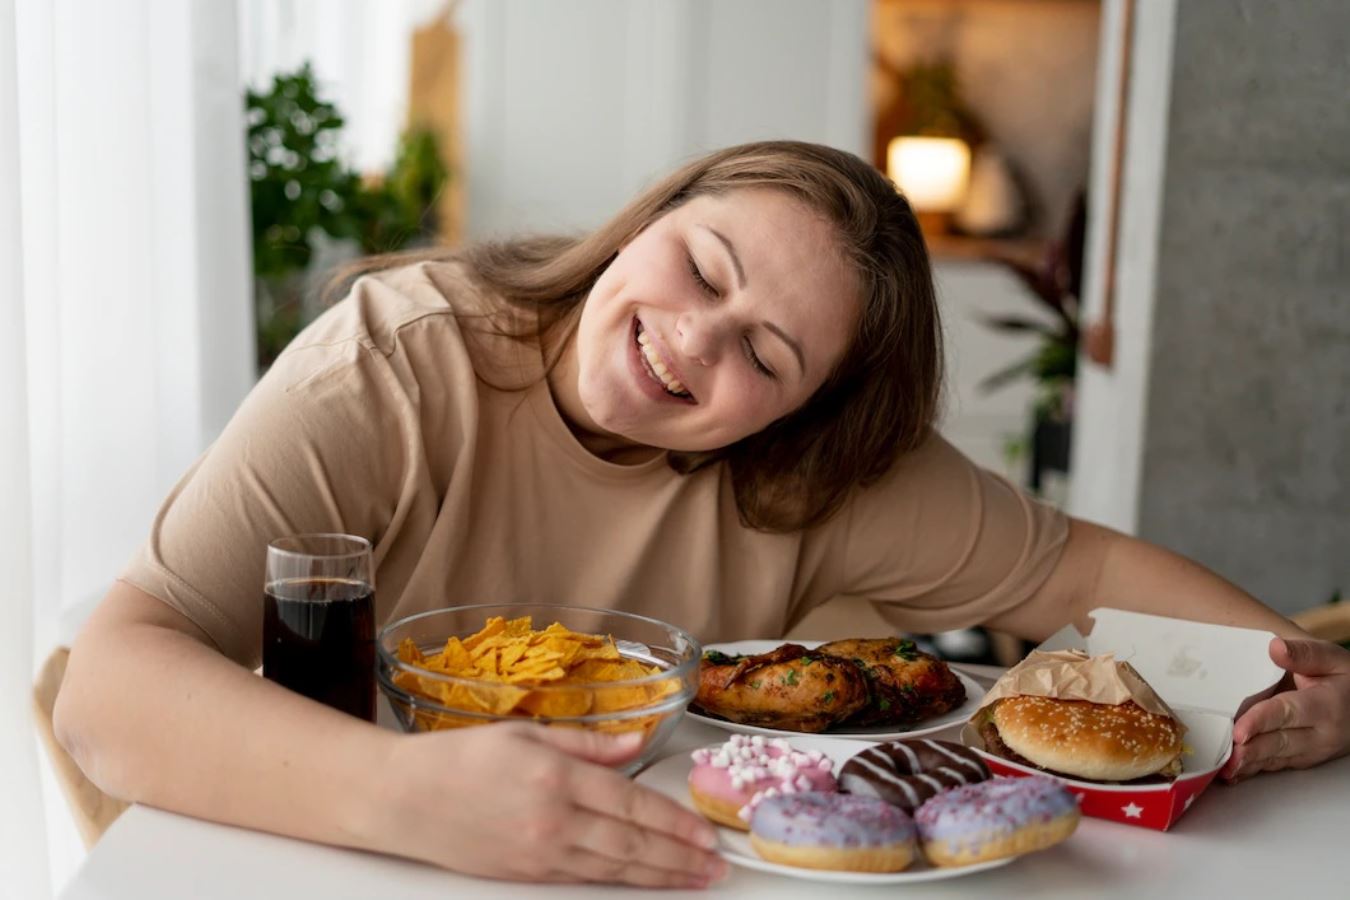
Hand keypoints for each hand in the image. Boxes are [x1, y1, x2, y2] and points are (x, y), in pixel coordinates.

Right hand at [366, 722, 726, 887]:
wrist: (399, 799)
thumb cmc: (457, 759)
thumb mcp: (526, 732)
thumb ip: (588, 742)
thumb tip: (637, 741)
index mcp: (555, 776)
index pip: (632, 803)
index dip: (675, 823)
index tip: (704, 833)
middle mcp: (551, 819)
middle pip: (631, 844)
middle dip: (679, 858)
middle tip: (714, 867)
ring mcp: (538, 853)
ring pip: (613, 869)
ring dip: (659, 877)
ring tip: (692, 880)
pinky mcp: (524, 875)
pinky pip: (583, 880)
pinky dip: (619, 881)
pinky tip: (641, 881)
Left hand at [1222, 637, 1349, 782]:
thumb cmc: (1345, 679)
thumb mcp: (1331, 658)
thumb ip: (1302, 653)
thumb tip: (1275, 647)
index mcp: (1325, 706)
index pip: (1287, 713)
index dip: (1260, 722)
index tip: (1239, 730)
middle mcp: (1320, 734)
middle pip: (1279, 743)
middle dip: (1250, 750)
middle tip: (1225, 755)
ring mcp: (1312, 750)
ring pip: (1276, 759)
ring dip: (1249, 765)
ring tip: (1224, 769)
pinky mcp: (1304, 759)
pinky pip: (1277, 766)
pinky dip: (1254, 770)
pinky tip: (1233, 773)